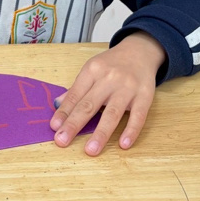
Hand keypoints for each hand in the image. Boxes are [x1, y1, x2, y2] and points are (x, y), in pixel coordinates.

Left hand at [50, 32, 165, 155]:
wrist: (140, 51)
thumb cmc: (112, 64)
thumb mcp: (92, 69)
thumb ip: (77, 88)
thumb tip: (58, 106)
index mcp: (93, 70)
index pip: (76, 94)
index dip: (64, 111)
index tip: (54, 127)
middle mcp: (109, 78)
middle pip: (89, 104)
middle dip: (74, 124)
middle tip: (62, 141)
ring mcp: (128, 87)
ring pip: (112, 113)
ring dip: (101, 133)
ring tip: (90, 150)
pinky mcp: (145, 95)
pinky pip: (138, 115)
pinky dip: (131, 130)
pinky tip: (123, 144)